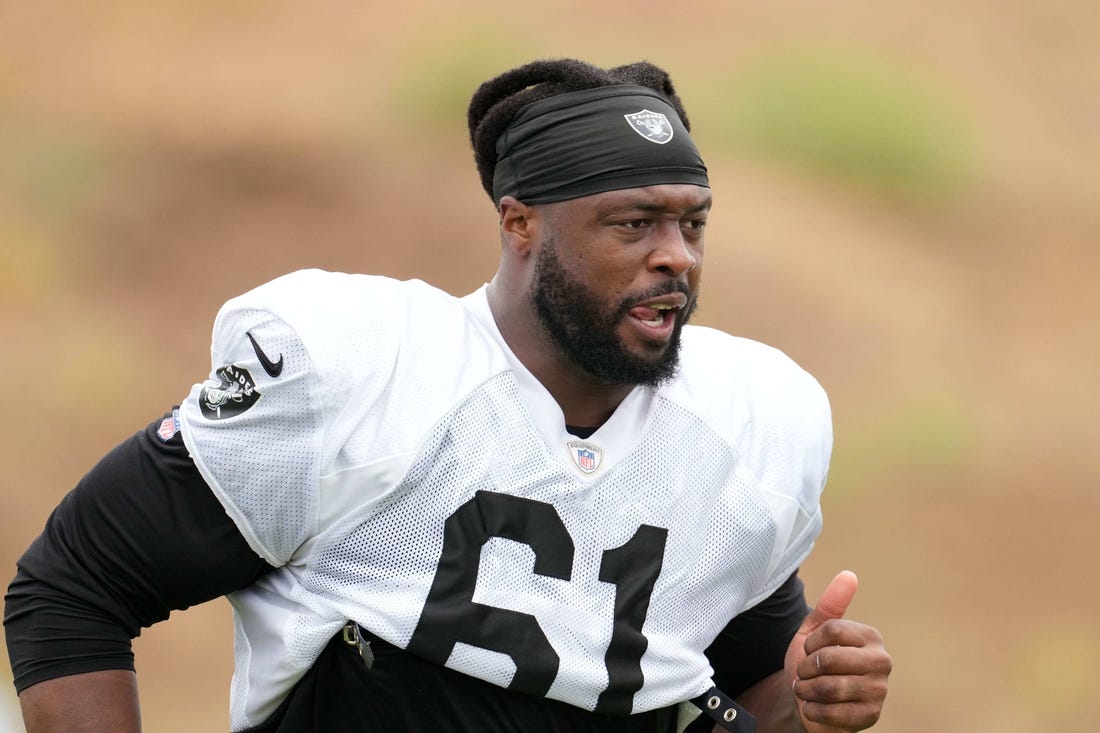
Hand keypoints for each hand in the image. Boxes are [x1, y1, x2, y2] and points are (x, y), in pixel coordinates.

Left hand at [784, 571, 890, 730]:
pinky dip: (813, 710)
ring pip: (829, 687)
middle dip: (806, 668)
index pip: (832, 629)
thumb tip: (848, 575)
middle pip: (830, 658)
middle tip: (805, 674)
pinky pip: (833, 712)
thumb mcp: (815, 631)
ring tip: (807, 689)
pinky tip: (814, 707)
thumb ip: (830, 605)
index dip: (811, 642)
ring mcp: (879, 691)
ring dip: (807, 690)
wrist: (812, 702)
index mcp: (870, 637)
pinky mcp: (871, 716)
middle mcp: (881, 662)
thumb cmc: (815, 664)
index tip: (810, 650)